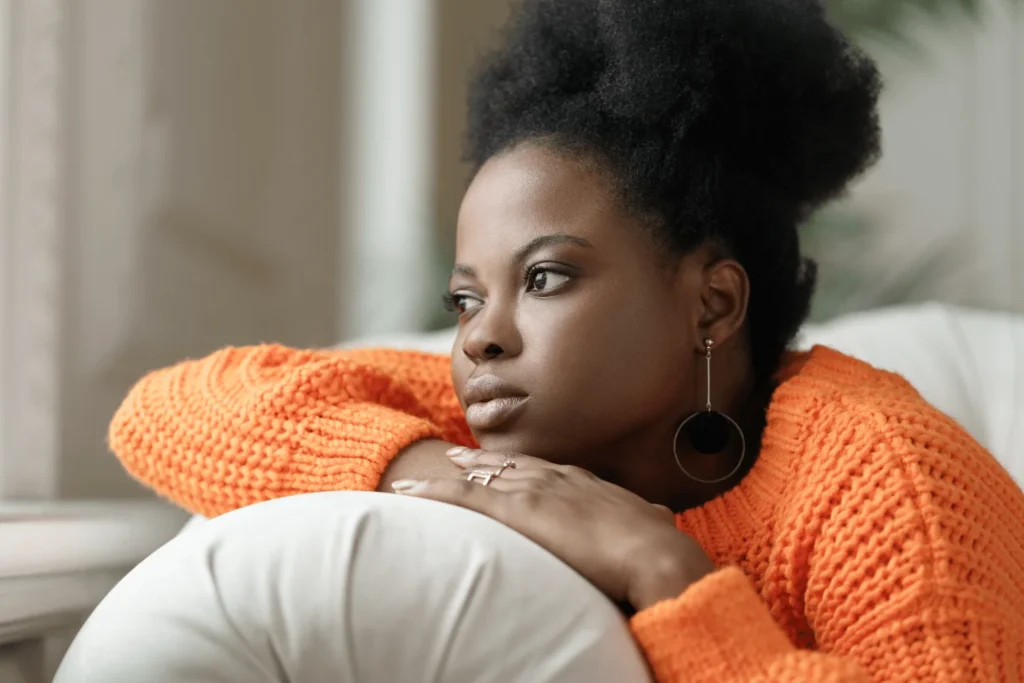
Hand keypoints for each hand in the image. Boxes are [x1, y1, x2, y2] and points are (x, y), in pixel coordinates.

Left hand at [391, 447, 715, 610]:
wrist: (655, 555)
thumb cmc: (658, 547)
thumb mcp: (653, 525)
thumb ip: (646, 519)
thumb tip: (657, 517)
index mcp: (587, 483)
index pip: (546, 470)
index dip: (524, 466)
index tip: (508, 463)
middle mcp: (557, 479)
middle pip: (511, 464)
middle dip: (484, 459)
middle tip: (460, 454)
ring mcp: (534, 491)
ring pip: (483, 475)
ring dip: (455, 471)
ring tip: (435, 464)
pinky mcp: (515, 510)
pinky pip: (461, 497)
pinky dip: (430, 492)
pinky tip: (407, 490)